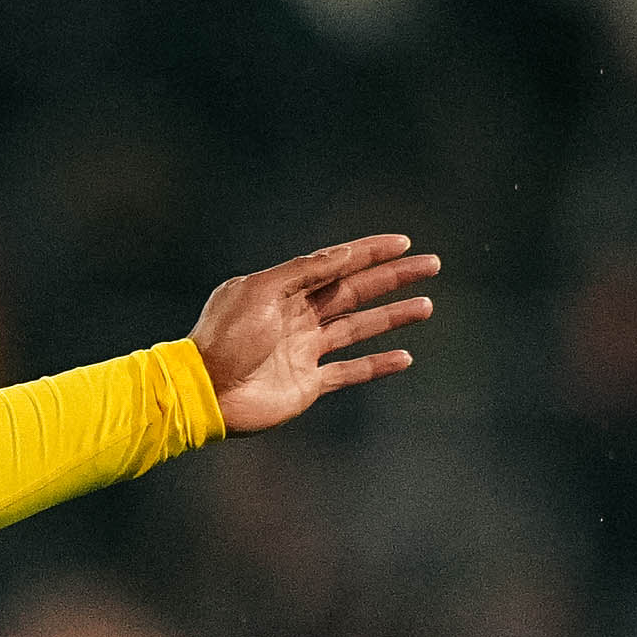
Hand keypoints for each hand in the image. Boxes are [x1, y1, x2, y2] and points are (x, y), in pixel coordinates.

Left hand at [194, 233, 440, 433]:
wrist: (205, 393)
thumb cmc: (225, 339)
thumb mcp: (260, 292)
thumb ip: (302, 272)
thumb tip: (342, 254)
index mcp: (283, 291)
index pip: (335, 265)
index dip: (368, 253)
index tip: (402, 243)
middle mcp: (296, 317)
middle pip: (354, 292)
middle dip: (392, 278)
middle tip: (431, 265)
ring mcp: (303, 351)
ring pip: (358, 329)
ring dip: (392, 316)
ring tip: (427, 306)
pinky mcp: (307, 384)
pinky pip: (349, 372)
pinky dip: (376, 365)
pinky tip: (404, 358)